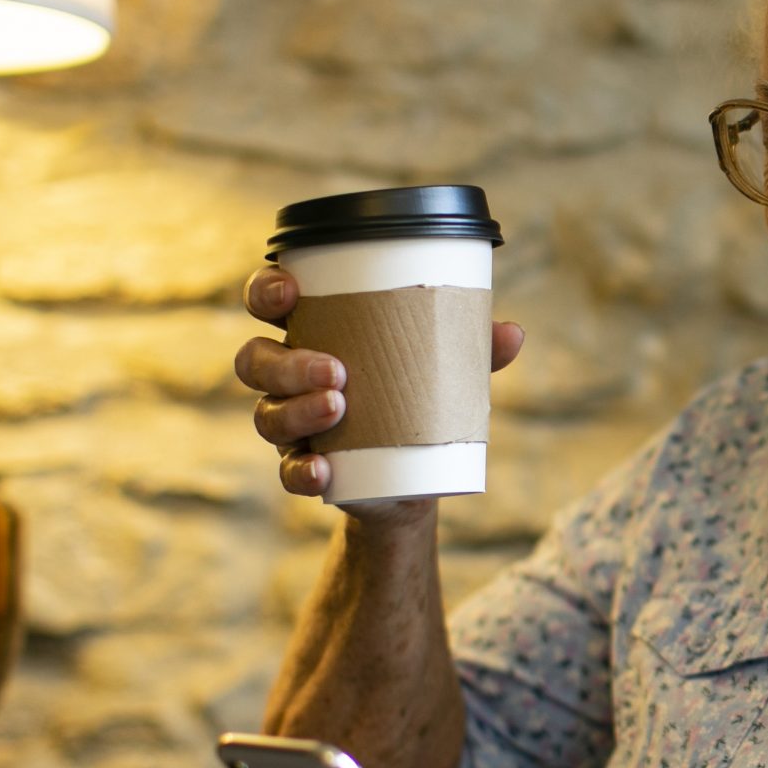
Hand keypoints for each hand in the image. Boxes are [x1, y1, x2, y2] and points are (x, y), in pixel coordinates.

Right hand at [235, 265, 527, 502]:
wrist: (416, 477)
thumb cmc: (420, 398)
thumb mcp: (447, 369)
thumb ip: (474, 348)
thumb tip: (512, 333)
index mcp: (314, 333)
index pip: (268, 301)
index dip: (266, 290)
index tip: (289, 292)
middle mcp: (289, 377)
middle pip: (255, 359)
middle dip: (287, 361)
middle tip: (337, 370)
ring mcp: (290, 423)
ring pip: (266, 414)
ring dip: (296, 410)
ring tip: (338, 406)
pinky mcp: (304, 467)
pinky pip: (287, 470)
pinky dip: (301, 470)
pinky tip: (321, 470)